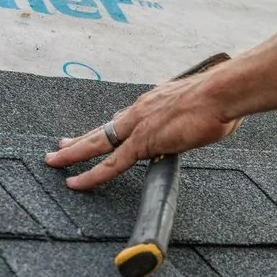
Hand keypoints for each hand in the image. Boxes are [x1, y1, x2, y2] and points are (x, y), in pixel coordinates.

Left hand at [44, 75, 241, 190]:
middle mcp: (141, 110)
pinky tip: (76, 183)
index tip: (101, 132)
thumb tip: (212, 122)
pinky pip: (110, 163)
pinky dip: (91, 175)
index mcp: (156, 101)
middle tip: (61, 145)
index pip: (126, 118)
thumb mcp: (205, 107)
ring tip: (54, 161)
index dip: (111, 128)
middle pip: (104, 128)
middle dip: (81, 138)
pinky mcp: (142, 142)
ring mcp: (139, 126)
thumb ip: (198, 118)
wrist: (222, 93)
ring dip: (74, 152)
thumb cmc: (222, 98)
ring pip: (97, 142)